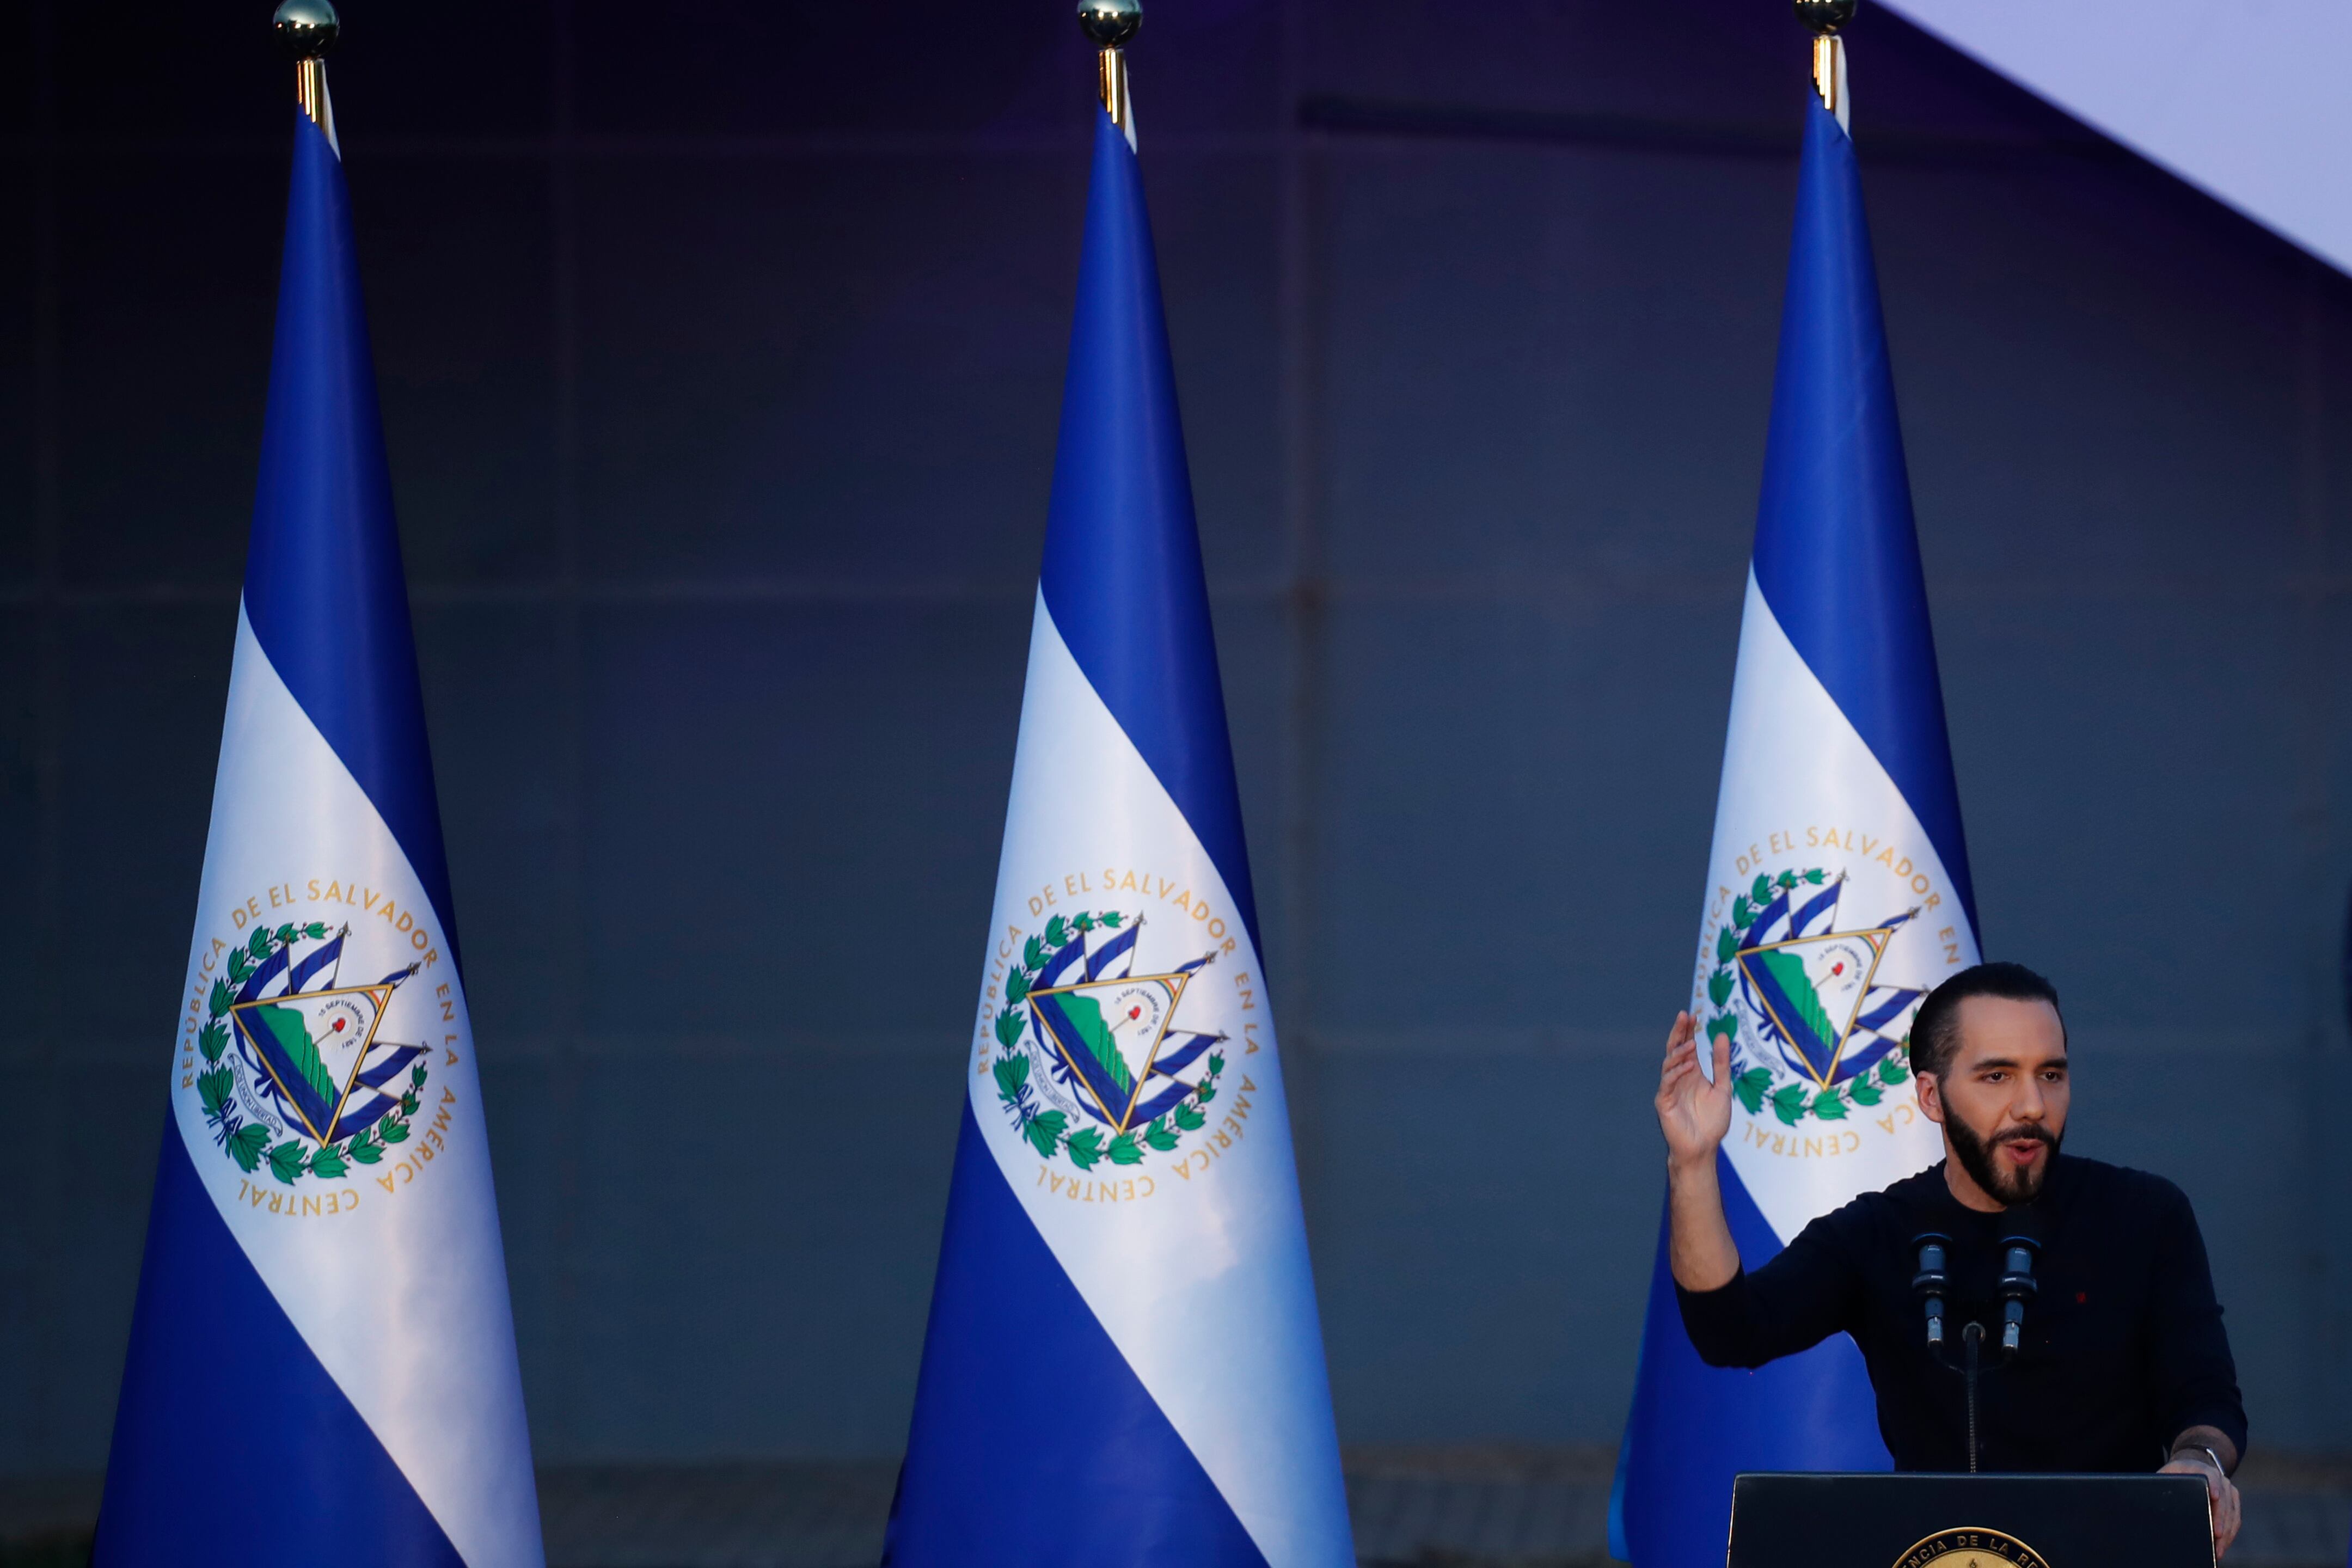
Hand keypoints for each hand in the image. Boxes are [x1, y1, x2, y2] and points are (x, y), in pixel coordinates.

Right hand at [1655, 1011, 1733, 1170]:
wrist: (1703, 1148)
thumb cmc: (1712, 1122)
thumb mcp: (1722, 1088)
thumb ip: (1721, 1063)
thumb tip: (1721, 1035)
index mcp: (1691, 1073)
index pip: (1686, 1046)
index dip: (1687, 1031)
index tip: (1693, 1015)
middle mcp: (1678, 1078)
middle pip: (1674, 1050)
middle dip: (1678, 1033)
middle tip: (1684, 1016)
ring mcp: (1669, 1089)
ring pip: (1669, 1064)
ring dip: (1679, 1053)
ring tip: (1691, 1045)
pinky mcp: (1664, 1102)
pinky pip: (1667, 1083)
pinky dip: (1676, 1073)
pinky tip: (1687, 1066)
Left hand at [2161, 1452, 2239, 1559]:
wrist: (2194, 1464)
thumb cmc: (2177, 1472)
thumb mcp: (2169, 1472)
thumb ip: (2162, 1480)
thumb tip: (2147, 1497)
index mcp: (2202, 1470)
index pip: (2210, 1476)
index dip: (2213, 1485)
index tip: (2214, 1496)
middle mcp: (2219, 1478)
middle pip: (2224, 1500)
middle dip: (2220, 1519)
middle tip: (2216, 1535)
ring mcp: (2228, 1490)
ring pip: (2231, 1512)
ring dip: (2227, 1532)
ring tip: (2218, 1548)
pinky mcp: (2233, 1500)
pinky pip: (2235, 1519)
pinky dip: (2230, 1533)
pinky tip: (2223, 1546)